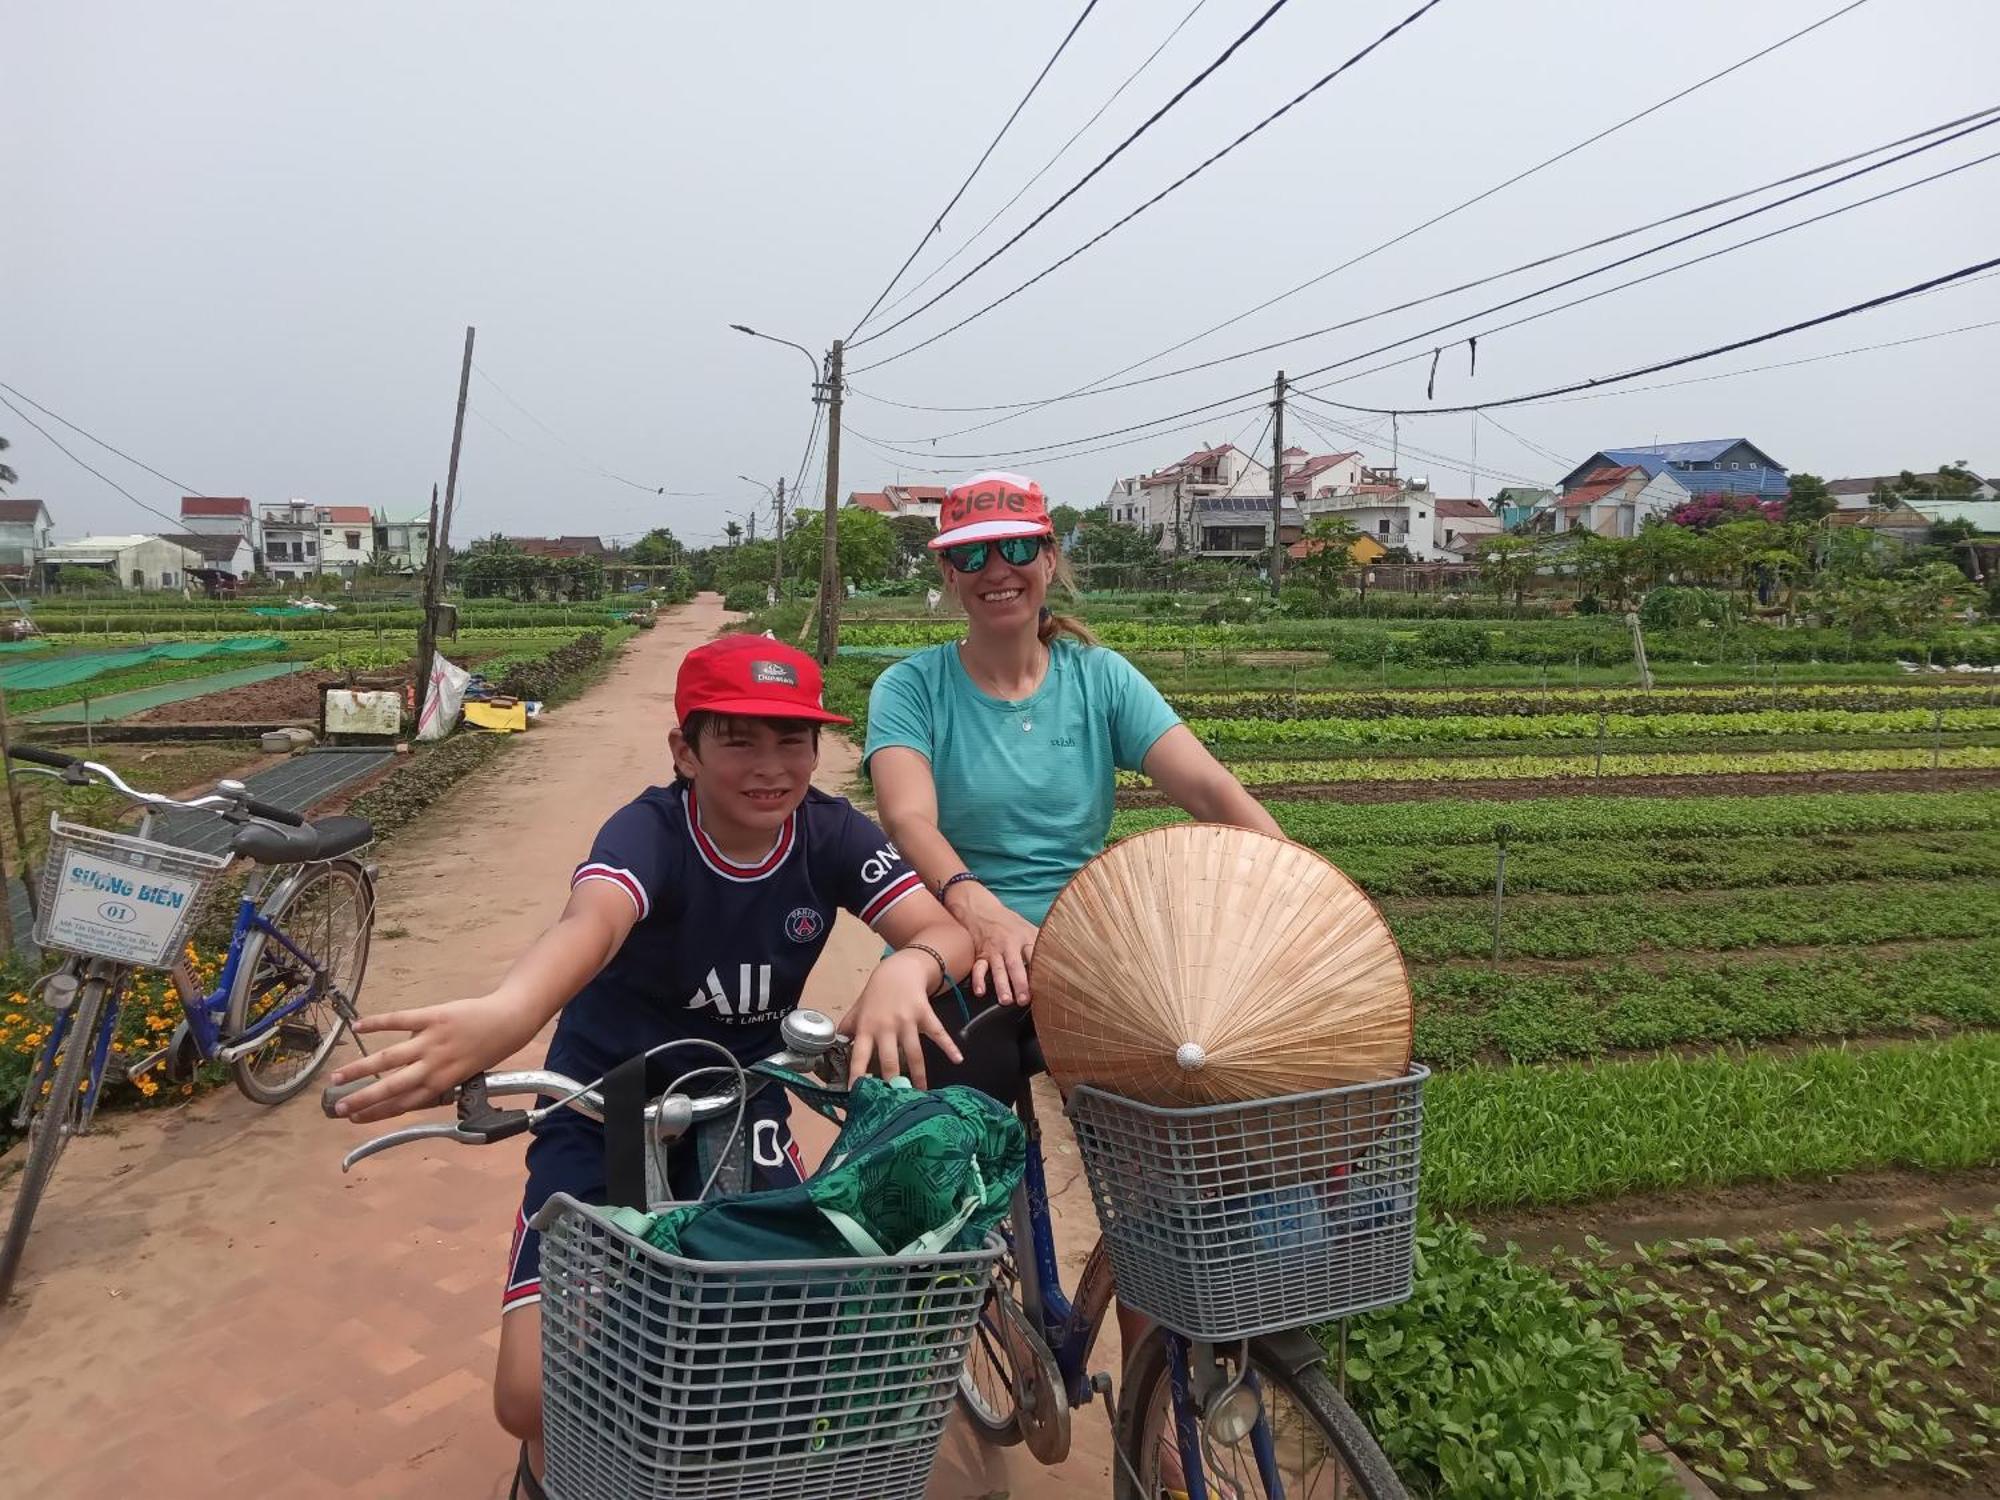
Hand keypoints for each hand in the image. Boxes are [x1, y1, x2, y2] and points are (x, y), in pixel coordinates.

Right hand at [327, 995, 531, 1124]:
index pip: (402, 1104)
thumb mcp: (463, 1075)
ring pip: (388, 1058)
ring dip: (360, 1068)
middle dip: (362, 1099)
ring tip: (337, 1076)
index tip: (355, 1119)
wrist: (508, 1021)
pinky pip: (399, 1020)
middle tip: (338, 1108)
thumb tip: (406, 1084)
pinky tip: (357, 1026)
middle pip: (390, 1087)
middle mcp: (433, 1066)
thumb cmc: (485, 1049)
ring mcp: (431, 1041)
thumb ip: (435, 1080)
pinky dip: (376, 1023)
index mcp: (441, 1084)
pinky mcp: (432, 1017)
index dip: (377, 1113)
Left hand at [838, 952, 961, 1088]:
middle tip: (896, 1102)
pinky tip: (957, 1059)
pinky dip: (949, 1046)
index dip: (858, 1074)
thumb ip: (848, 1027)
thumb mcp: (858, 1009)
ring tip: (921, 1094)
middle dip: (893, 1081)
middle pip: (890, 1059)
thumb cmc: (876, 994)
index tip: (857, 1092)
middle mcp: (886, 1026)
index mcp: (867, 1027)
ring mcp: (907, 1020)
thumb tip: (833, 1045)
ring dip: (918, 1074)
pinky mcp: (925, 1014)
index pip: (860, 1054)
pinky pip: (938, 1033)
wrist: (898, 970)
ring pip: (914, 1052)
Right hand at [947, 883, 1039, 1006]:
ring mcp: (994, 951)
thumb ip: (1044, 943)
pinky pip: (978, 968)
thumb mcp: (1030, 928)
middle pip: (1015, 964)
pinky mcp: (981, 956)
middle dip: (1020, 982)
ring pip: (997, 969)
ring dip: (1001, 985)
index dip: (1040, 970)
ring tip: (1006, 1000)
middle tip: (1025, 999)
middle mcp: (1009, 945)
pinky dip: (978, 980)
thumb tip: (1065, 957)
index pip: (1034, 955)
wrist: (983, 910)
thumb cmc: (1011, 924)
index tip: (1047, 986)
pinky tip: (980, 992)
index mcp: (1025, 938)